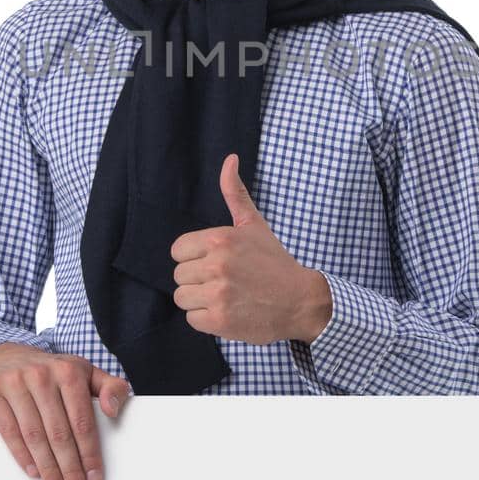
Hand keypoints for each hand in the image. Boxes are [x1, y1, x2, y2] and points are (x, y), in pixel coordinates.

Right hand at [0, 343, 130, 479]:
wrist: (4, 356)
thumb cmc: (52, 372)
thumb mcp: (84, 372)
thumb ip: (110, 386)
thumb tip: (114, 409)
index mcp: (69, 370)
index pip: (82, 420)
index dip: (89, 453)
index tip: (95, 479)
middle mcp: (41, 374)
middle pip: (59, 432)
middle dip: (70, 469)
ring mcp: (14, 381)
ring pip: (34, 435)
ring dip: (47, 468)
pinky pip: (8, 430)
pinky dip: (21, 455)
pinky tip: (34, 472)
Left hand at [171, 153, 330, 344]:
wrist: (300, 300)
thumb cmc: (274, 262)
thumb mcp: (254, 225)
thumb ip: (235, 193)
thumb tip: (229, 159)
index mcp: (220, 239)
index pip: (178, 250)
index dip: (194, 258)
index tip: (215, 263)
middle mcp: (217, 264)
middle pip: (179, 275)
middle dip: (198, 280)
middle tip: (224, 281)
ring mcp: (218, 293)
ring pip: (182, 297)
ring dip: (200, 301)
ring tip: (224, 297)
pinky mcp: (220, 320)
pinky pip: (191, 319)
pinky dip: (206, 320)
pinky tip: (227, 312)